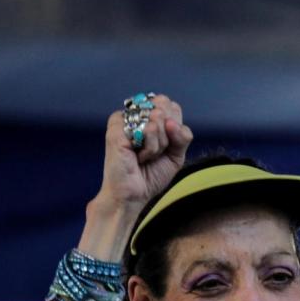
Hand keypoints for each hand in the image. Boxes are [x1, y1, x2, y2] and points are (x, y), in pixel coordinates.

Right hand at [98, 94, 192, 211]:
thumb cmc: (151, 174)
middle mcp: (136, 115)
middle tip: (154, 152)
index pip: (172, 107)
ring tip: (145, 156)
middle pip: (166, 108)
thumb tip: (170, 122)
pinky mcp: (117, 129)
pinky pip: (148, 129)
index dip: (176, 126)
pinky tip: (137, 156)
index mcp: (150, 118)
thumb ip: (182, 136)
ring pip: (158, 118)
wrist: (134, 194)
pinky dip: (150, 147)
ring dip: (159, 144)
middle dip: (168, 135)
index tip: (167, 145)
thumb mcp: (176, 154)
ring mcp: (125, 120)